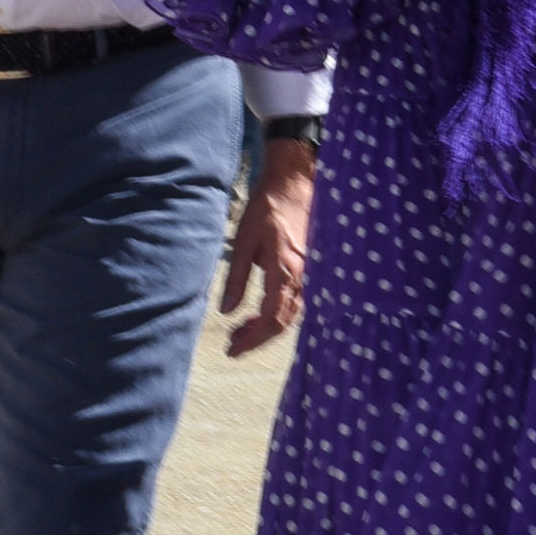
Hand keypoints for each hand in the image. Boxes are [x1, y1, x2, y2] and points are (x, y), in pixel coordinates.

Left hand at [221, 137, 314, 356]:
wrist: (293, 185)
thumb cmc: (267, 209)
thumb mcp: (243, 242)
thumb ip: (236, 278)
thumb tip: (227, 311)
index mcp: (285, 272)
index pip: (271, 319)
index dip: (252, 340)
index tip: (233, 350)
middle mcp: (302, 278)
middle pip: (283, 322)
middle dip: (257, 338)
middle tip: (232, 343)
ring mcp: (308, 274)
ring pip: (290, 313)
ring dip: (266, 326)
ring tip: (241, 329)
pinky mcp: (308, 268)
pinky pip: (296, 301)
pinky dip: (277, 312)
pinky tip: (260, 312)